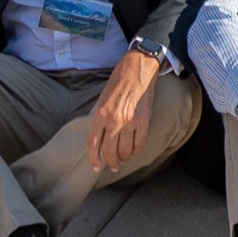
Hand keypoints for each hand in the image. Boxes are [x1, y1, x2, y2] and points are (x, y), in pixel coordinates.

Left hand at [88, 49, 160, 171]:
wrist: (137, 69)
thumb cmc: (118, 83)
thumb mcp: (102, 99)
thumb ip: (101, 119)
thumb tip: (100, 139)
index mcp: (101, 114)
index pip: (94, 143)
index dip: (94, 158)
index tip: (96, 167)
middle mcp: (114, 119)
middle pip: (109, 151)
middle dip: (110, 162)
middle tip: (112, 166)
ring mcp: (130, 121)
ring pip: (125, 151)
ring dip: (123, 158)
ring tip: (123, 157)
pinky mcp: (144, 121)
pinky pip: (139, 144)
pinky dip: (136, 150)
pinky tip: (133, 149)